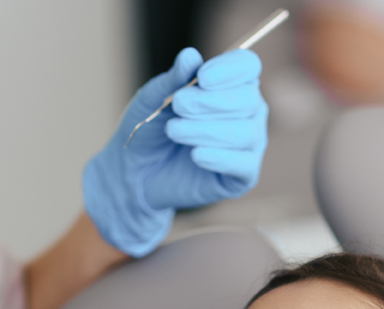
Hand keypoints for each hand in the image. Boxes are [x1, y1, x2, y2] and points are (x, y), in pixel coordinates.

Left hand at [83, 47, 267, 256]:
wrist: (136, 174)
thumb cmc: (150, 131)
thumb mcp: (153, 100)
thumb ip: (173, 79)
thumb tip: (189, 55)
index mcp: (232, 85)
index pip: (247, 67)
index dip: (229, 70)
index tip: (202, 77)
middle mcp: (248, 112)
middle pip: (247, 99)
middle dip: (209, 102)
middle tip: (178, 106)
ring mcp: (248, 145)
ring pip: (244, 132)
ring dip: (206, 130)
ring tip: (174, 131)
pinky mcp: (241, 177)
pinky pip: (242, 164)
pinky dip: (219, 157)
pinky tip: (195, 155)